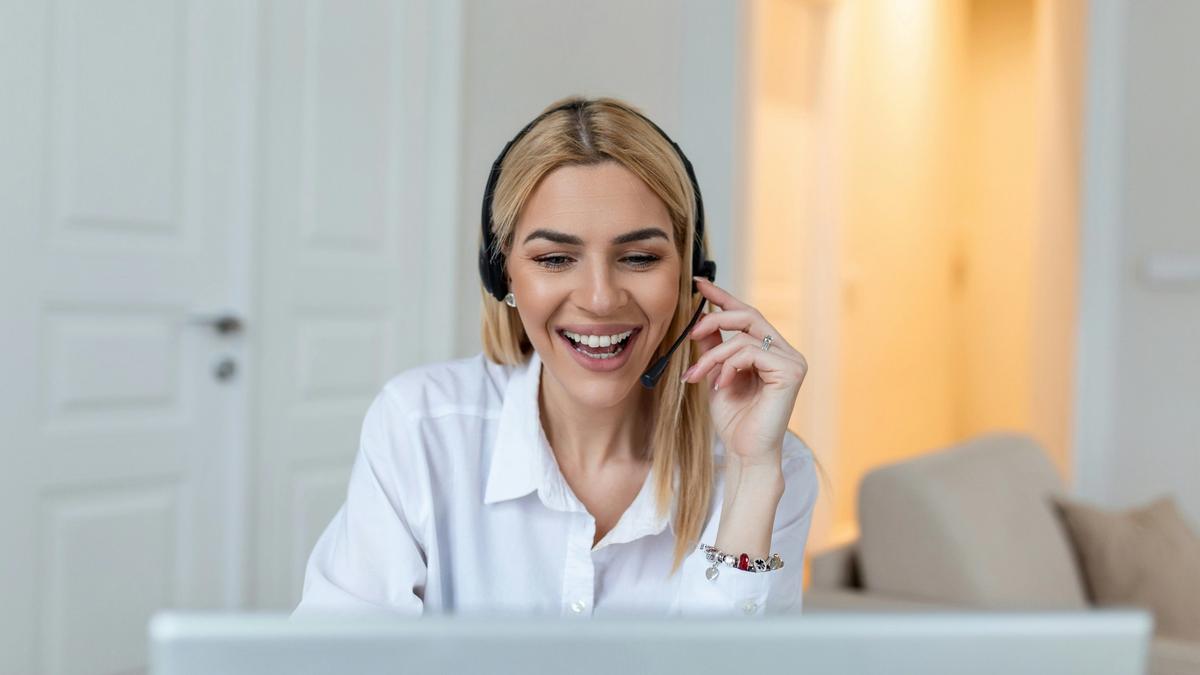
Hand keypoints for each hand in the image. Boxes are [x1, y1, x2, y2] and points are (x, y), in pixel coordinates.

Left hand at [680, 277, 808, 467]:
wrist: (745, 453)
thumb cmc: (734, 421)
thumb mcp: (717, 376)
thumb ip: (714, 349)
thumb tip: (702, 321)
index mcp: (771, 352)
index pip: (747, 315)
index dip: (723, 296)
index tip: (699, 283)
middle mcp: (786, 352)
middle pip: (749, 315)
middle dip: (715, 318)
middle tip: (691, 332)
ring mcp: (792, 361)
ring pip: (743, 337)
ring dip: (712, 355)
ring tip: (698, 376)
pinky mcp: (790, 372)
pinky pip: (750, 353)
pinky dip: (728, 366)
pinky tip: (720, 386)